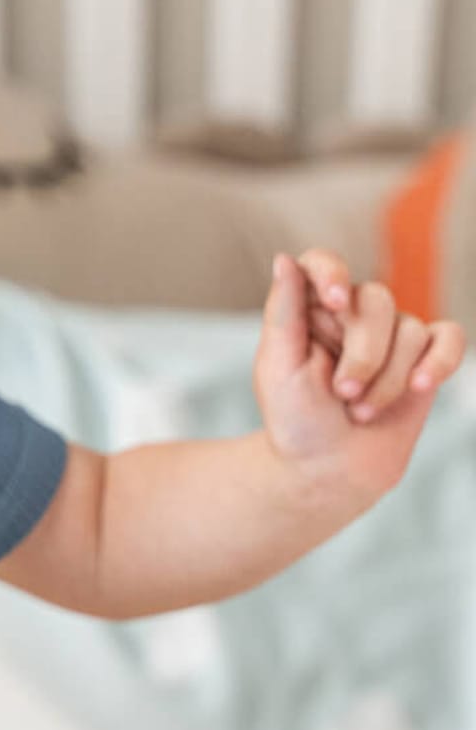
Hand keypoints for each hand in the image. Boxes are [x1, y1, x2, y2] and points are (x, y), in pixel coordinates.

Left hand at [254, 249, 465, 500]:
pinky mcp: (424, 361)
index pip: (323, 263)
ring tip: (361, 411)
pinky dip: (440, 360)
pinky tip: (421, 385)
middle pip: (374, 300)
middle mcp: (351, 316)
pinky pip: (449, 338)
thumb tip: (284, 258)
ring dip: (387, 378)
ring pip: (411, 328)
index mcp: (309, 310)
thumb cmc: (295, 419)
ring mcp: (392, 337)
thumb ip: (284, 311)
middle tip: (343, 393)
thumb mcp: (278, 366)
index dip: (333, 273)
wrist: (328, 470)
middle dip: (363, 354)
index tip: (335, 300)